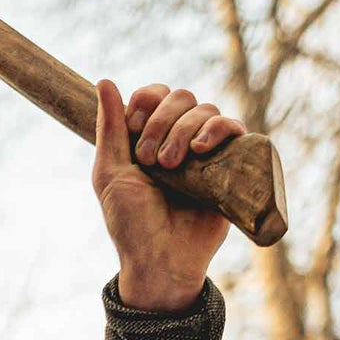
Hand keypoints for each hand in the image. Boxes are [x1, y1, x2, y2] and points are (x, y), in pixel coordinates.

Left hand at [91, 80, 244, 311]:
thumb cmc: (131, 222)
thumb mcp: (110, 173)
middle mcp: (177, 140)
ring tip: (173, 164)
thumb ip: (109, 128)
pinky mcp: (231, 166)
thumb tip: (104, 81)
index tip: (135, 126)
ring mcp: (205, 152)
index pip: (155, 94)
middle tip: (151, 159)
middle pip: (181, 97)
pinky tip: (201, 149)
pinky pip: (235, 128)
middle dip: (164, 121)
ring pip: (206, 110)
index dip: (147, 102)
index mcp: (147, 137)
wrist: (161, 259)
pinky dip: (219, 128)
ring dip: (185, 129)